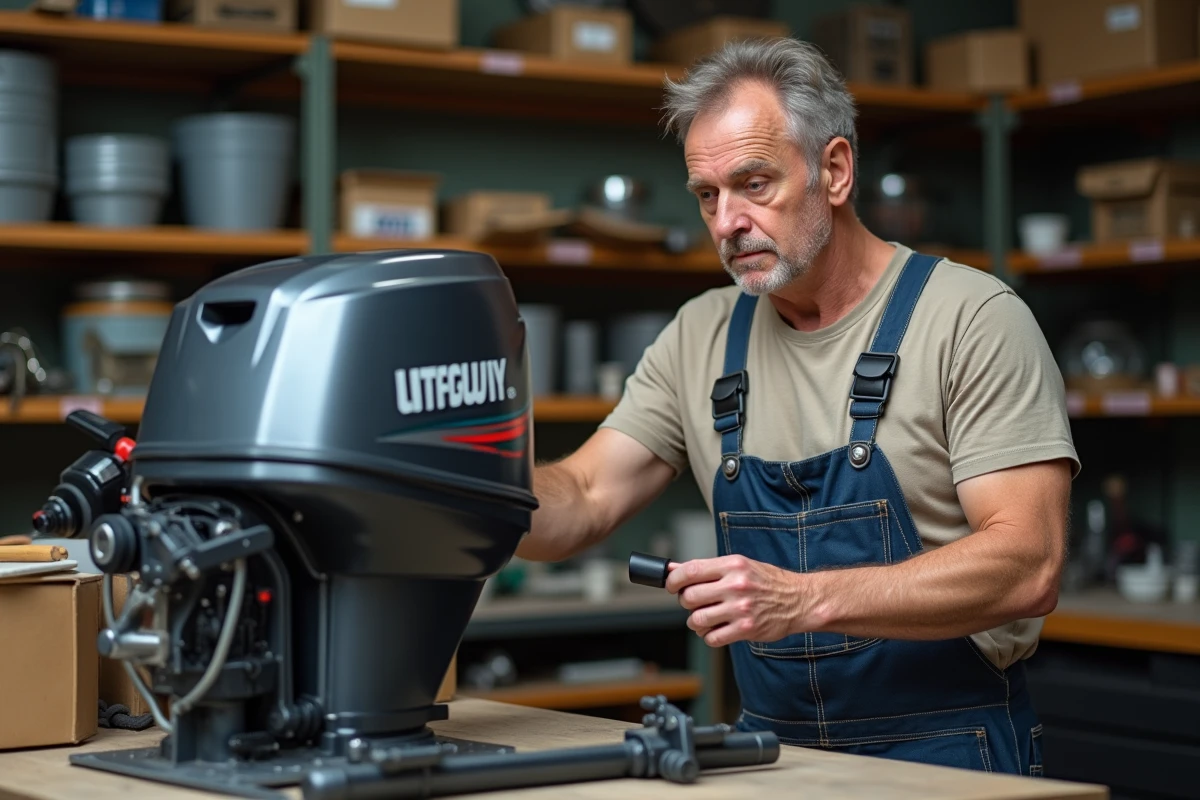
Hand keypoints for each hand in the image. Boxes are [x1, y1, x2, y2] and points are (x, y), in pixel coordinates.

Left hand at [664, 555, 806, 647]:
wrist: (799, 600)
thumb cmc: (768, 582)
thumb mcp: (740, 566)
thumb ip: (708, 569)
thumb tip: (674, 569)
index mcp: (733, 566)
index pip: (691, 570)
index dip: (674, 580)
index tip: (671, 586)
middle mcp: (736, 586)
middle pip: (690, 597)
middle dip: (685, 602)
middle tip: (693, 603)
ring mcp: (740, 609)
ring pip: (697, 620)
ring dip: (695, 622)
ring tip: (704, 619)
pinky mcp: (745, 629)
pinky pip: (712, 638)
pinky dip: (709, 636)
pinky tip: (717, 630)